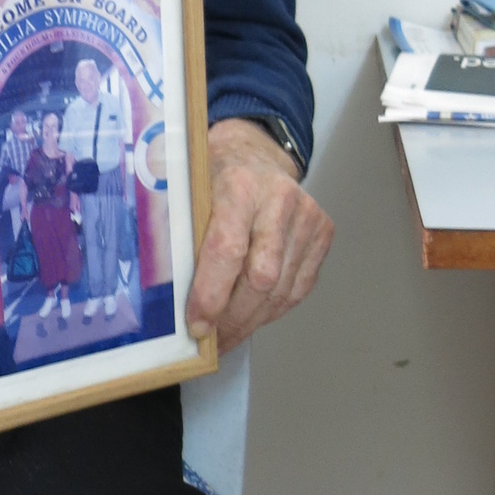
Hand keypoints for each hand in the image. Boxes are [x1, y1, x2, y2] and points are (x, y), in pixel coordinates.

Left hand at [186, 119, 332, 351]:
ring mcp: (307, 217)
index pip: (228, 250)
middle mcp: (280, 199)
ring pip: (282, 289)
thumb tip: (172, 303)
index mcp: (239, 185)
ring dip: (252, 320)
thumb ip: (185, 239)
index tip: (196, 325)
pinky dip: (273, 310)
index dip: (211, 294)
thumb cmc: (213, 178)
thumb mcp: (190, 195)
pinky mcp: (322, 232)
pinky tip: (251, 319)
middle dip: (234, 318)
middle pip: (261, 277)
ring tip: (228, 336)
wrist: (254, 153)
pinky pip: (298, 288)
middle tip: (212, 341)